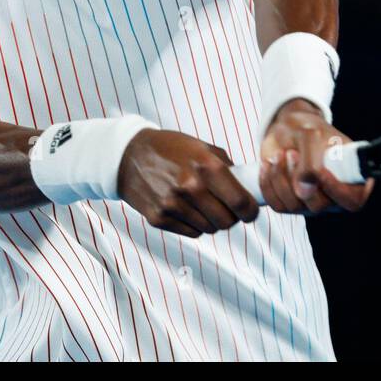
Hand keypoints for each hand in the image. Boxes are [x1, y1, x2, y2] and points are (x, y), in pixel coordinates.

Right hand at [118, 129, 258, 236]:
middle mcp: (191, 187)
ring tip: (204, 204)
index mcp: (207, 166)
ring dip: (212, 220)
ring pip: (210, 229)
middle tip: (228, 208)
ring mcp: (173, 205)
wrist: (129, 156)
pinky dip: (195, 224)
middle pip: (227, 221)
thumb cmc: (170, 148)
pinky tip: (188, 208)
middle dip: (232, 217)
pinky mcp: (159, 218)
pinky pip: (192, 232)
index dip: (251, 211)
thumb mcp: (202, 147)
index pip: (241, 203)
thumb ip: (226, 168)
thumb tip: (247, 189)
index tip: (251, 211)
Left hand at [256, 99, 375, 214]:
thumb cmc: (306, 129)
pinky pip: (278, 205)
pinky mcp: (290, 203)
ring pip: (295, 206)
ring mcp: (311, 202)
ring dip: (281, 177)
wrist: (286, 129)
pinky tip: (269, 165)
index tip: (321, 171)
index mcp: (351, 177)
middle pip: (319, 205)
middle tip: (292, 153)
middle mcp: (333, 195)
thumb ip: (311, 162)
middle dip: (299, 178)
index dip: (337, 190)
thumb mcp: (311, 135)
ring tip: (281, 154)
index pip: (353, 199)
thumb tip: (304, 192)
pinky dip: (268, 184)